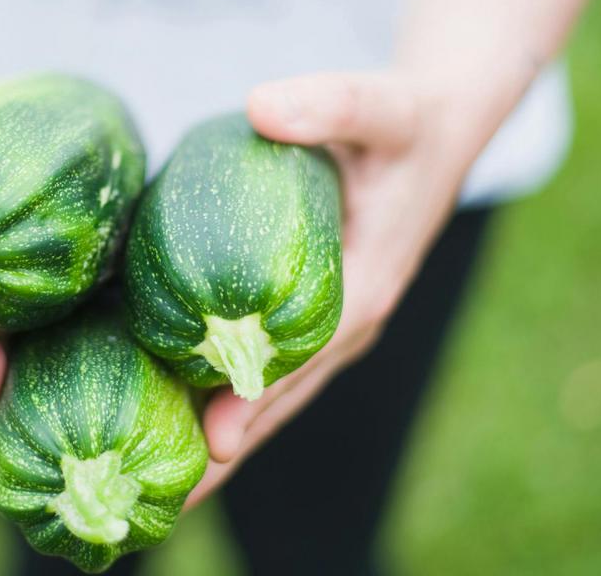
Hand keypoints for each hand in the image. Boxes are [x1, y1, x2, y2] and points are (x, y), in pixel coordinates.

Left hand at [185, 69, 520, 506]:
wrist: (441, 128)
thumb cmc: (407, 120)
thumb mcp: (379, 105)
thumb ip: (329, 103)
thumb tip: (261, 107)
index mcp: (367, 284)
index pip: (305, 356)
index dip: (258, 398)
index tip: (211, 444)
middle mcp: (352, 321)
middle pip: (282, 396)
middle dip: (228, 446)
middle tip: (161, 496)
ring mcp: (335, 325)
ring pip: (273, 394)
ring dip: (222, 438)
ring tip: (159, 486)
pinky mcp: (318, 315)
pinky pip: (270, 370)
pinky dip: (229, 400)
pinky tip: (178, 419)